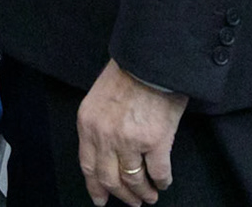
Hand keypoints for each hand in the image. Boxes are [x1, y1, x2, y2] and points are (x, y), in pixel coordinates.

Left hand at [76, 61, 188, 205]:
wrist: (151, 58)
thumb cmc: (128, 72)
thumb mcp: (99, 98)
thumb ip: (98, 125)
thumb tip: (107, 154)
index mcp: (87, 124)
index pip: (88, 166)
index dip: (95, 187)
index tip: (100, 200)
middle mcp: (104, 136)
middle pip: (110, 179)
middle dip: (121, 195)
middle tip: (132, 202)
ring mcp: (129, 141)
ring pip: (133, 180)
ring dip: (142, 193)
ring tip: (149, 197)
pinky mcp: (156, 141)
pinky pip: (158, 172)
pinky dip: (161, 182)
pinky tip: (163, 182)